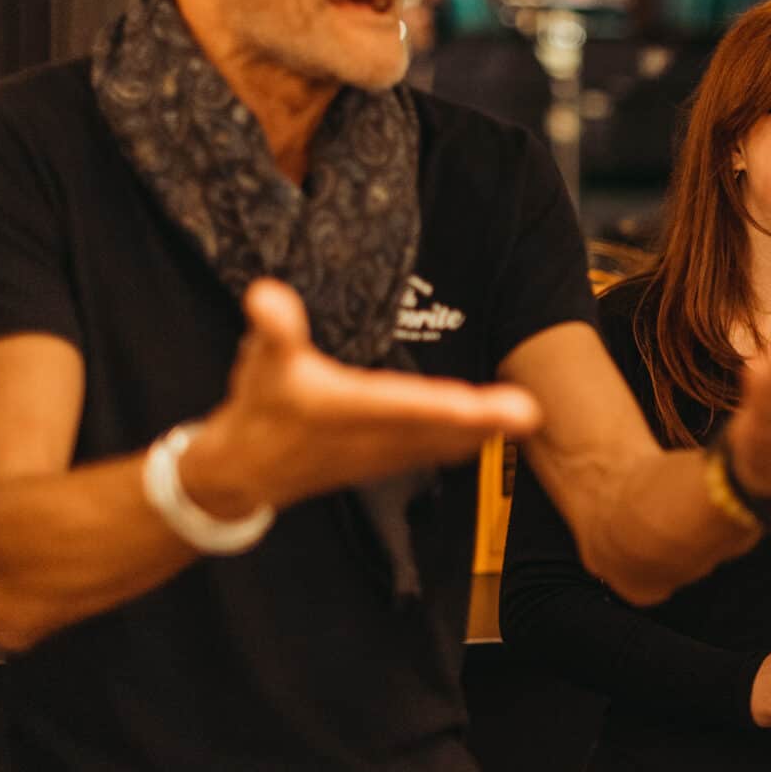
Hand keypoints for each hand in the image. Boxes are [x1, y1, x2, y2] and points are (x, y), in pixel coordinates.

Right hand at [180, 279, 541, 517]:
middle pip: (432, 429)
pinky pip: (431, 450)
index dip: (435, 406)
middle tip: (528, 411)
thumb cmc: (258, 412)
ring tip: (524, 418)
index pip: (395, 406)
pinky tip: (489, 433)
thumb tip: (266, 296)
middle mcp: (368, 438)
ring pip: (439, 443)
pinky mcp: (384, 460)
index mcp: (341, 410)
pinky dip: (462, 441)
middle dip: (480, 421)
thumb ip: (272, 330)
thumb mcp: (260, 365)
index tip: (473, 406)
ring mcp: (379, 454)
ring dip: (480, 432)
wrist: (241, 475)